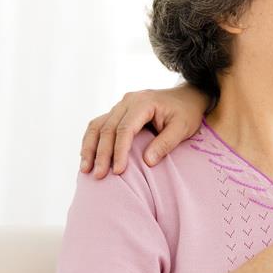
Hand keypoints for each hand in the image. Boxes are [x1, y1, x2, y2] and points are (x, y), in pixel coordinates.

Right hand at [80, 83, 210, 178]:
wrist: (187, 97)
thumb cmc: (187, 112)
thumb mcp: (183, 128)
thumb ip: (165, 143)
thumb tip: (147, 161)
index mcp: (143, 103)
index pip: (125, 129)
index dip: (120, 151)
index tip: (119, 171)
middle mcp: (128, 101)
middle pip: (107, 128)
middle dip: (101, 154)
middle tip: (99, 175)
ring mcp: (121, 105)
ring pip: (98, 126)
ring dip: (90, 148)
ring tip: (86, 170)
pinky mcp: (118, 112)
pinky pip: (99, 125)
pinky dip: (92, 141)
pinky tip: (88, 158)